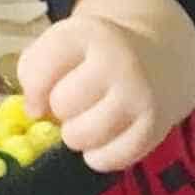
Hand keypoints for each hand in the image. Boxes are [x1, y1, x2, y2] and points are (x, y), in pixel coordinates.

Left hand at [16, 15, 164, 172]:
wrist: (160, 57)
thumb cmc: (97, 56)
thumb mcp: (63, 44)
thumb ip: (34, 70)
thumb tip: (34, 111)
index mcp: (88, 34)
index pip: (37, 72)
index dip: (33, 91)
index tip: (42, 93)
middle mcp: (118, 61)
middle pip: (60, 105)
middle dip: (60, 110)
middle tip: (76, 104)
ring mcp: (139, 95)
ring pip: (79, 136)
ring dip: (76, 136)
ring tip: (88, 121)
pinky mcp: (154, 128)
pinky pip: (108, 159)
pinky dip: (99, 157)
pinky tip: (105, 139)